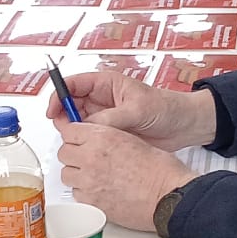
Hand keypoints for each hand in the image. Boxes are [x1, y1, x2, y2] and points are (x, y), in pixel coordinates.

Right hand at [43, 72, 214, 150]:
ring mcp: (104, 118)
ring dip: (75, 134)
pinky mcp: (110, 135)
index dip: (59, 96)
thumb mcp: (137, 109)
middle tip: (66, 133)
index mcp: (105, 84)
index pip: (72, 85)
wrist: (183, 126)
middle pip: (70, 106)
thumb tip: (87, 127)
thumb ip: (111, 118)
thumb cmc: (165, 107)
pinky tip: (88, 152)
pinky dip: (86, 145)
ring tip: (80, 144)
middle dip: (64, 119)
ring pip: (78, 125)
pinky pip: (91, 140)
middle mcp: (101, 100)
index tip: (53, 111)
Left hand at [56, 121, 197, 231]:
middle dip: (73, 155)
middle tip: (85, 158)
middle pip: (64, 152)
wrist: (167, 196)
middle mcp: (91, 158)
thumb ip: (108, 137)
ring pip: (66, 174)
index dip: (73, 136)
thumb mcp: (132, 139)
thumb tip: (96, 140)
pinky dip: (83, 192)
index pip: (69, 131)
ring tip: (92, 176)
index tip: (76, 140)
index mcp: (102, 137)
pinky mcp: (91, 202)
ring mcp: (88, 181)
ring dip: (76, 174)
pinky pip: (76, 194)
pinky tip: (99, 190)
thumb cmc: (160, 170)